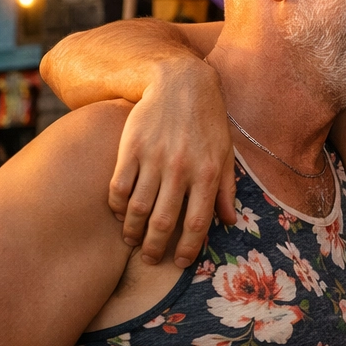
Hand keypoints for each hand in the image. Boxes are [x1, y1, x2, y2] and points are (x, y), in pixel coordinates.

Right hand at [110, 61, 235, 266]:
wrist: (181, 83)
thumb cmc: (208, 121)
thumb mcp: (225, 153)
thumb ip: (226, 189)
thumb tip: (230, 221)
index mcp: (207, 173)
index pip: (198, 222)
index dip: (188, 247)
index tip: (180, 262)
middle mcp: (181, 169)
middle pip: (164, 221)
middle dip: (156, 247)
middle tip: (150, 259)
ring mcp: (154, 159)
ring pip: (138, 208)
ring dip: (132, 231)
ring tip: (131, 240)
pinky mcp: (130, 148)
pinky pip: (118, 187)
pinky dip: (116, 205)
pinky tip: (118, 213)